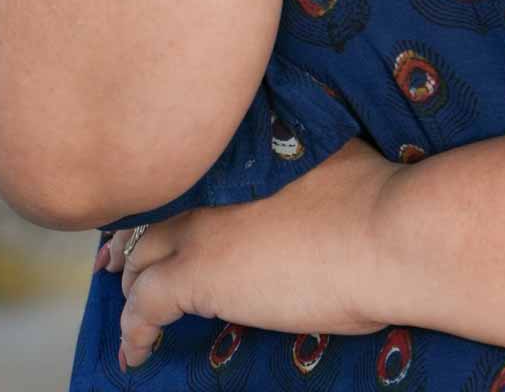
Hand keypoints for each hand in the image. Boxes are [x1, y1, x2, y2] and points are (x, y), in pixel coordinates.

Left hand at [96, 136, 400, 367]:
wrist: (387, 233)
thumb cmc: (380, 199)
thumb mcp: (335, 159)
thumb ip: (301, 163)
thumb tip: (305, 169)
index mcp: (246, 153)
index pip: (185, 173)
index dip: (162, 200)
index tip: (150, 218)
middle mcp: (215, 182)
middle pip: (154, 213)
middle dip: (131, 242)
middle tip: (117, 263)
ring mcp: (203, 226)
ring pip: (141, 257)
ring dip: (132, 284)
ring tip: (130, 311)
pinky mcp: (197, 274)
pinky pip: (142, 306)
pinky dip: (133, 331)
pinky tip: (137, 351)